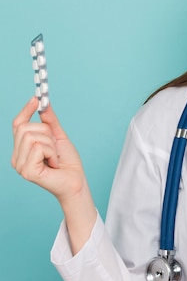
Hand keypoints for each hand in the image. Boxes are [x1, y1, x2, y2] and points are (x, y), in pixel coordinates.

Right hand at [12, 97, 96, 253]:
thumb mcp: (59, 138)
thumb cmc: (68, 163)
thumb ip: (50, 122)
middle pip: (25, 127)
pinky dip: (51, 152)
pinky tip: (53, 163)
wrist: (76, 182)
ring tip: (54, 157)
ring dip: (50, 144)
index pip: (17, 125)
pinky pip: (39, 147)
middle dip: (46, 133)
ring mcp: (19, 165)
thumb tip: (44, 104)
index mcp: (22, 149)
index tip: (37, 99)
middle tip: (54, 147)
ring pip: (33, 136)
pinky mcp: (27, 171)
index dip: (25, 110)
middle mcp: (16, 157)